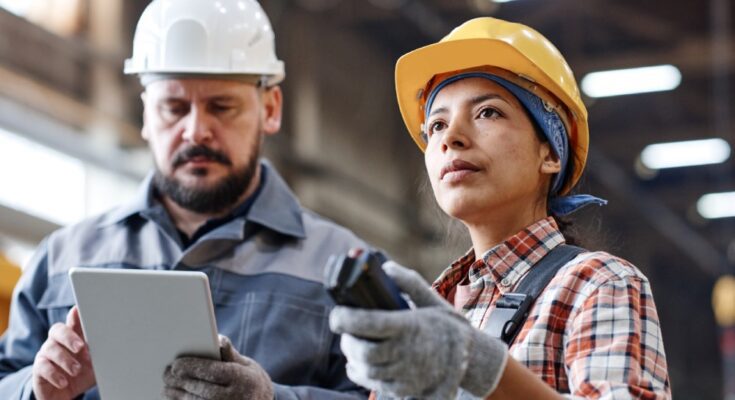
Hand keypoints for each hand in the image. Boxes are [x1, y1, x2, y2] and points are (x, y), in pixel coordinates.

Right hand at [32, 306, 95, 399]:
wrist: (66, 394)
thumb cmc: (83, 373)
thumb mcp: (95, 363)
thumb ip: (101, 352)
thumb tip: (114, 343)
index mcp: (73, 337)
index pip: (73, 322)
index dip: (75, 315)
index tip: (78, 310)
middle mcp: (57, 342)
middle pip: (58, 330)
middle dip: (69, 337)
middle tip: (80, 347)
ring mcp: (46, 354)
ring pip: (50, 349)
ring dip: (65, 360)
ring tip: (76, 370)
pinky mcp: (39, 369)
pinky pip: (42, 367)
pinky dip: (54, 374)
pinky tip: (64, 382)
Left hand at [163, 335, 273, 399]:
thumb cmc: (252, 381)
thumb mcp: (246, 365)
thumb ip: (229, 353)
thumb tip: (218, 339)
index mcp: (242, 379)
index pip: (212, 371)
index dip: (192, 367)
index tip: (175, 364)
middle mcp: (234, 397)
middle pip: (200, 388)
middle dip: (180, 381)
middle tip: (166, 373)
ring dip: (177, 395)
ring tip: (166, 386)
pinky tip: (175, 398)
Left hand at [329, 261, 508, 398]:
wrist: (471, 358)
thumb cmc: (447, 325)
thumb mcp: (432, 300)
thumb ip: (408, 281)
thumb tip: (385, 267)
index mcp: (410, 326)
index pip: (369, 323)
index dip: (345, 319)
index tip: (336, 314)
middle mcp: (407, 352)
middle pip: (364, 351)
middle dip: (347, 340)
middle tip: (343, 329)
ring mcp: (406, 374)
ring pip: (366, 369)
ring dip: (352, 356)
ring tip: (351, 342)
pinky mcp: (404, 389)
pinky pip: (374, 383)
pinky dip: (360, 372)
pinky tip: (358, 361)